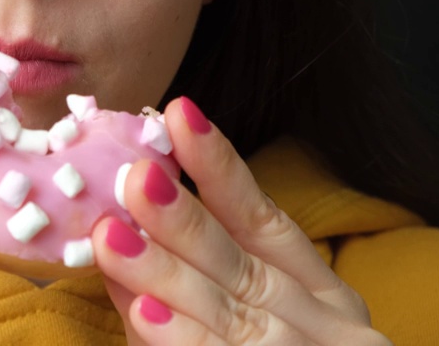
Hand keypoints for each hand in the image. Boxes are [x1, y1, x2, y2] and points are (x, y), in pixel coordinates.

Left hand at [93, 97, 388, 344]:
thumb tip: (120, 226)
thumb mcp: (264, 318)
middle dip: (182, 221)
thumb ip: (198, 277)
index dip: (221, 168)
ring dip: (169, 278)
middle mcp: (323, 328)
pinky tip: (147, 321)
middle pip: (240, 270)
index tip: (177, 114)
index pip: (265, 222)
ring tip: (115, 238)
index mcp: (317, 294)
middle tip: (130, 178)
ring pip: (232, 321)